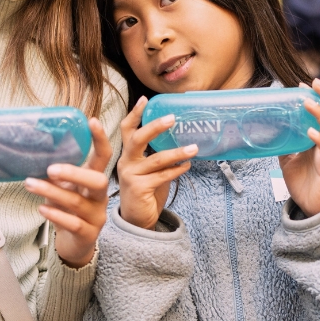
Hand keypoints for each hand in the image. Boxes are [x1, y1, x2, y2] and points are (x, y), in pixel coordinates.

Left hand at [24, 118, 111, 267]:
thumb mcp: (65, 189)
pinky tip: (42, 208)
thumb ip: (57, 175)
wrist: (75, 245)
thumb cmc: (68, 211)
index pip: (104, 156)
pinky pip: (73, 223)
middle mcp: (100, 197)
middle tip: (50, 168)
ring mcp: (96, 216)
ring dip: (52, 192)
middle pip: (98, 180)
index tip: (91, 121)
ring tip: (30, 184)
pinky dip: (56, 215)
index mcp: (95, 181)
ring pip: (77, 202)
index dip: (100, 139)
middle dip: (74, 173)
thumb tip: (33, 152)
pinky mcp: (87, 234)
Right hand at [117, 97, 196, 229]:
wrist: (138, 220)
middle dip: (154, 126)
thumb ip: (159, 155)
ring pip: (156, 159)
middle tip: (172, 118)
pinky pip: (163, 176)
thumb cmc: (147, 191)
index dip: (134, 114)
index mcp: (128, 154)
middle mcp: (126, 162)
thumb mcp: (151, 170)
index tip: (144, 99)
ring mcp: (130, 175)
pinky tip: (187, 166)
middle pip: (137, 139)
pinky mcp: (139, 188)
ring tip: (194, 148)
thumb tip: (182, 140)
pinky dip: (177, 170)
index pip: (127, 130)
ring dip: (177, 152)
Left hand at [279, 78, 319, 216]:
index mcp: (318, 137)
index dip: (316, 96)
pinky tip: (310, 132)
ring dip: (319, 113)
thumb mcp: (288, 159)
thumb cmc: (304, 182)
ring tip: (307, 102)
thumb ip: (283, 144)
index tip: (302, 84)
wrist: (312, 206)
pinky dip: (318, 138)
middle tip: (315, 82)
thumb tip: (268, 131)